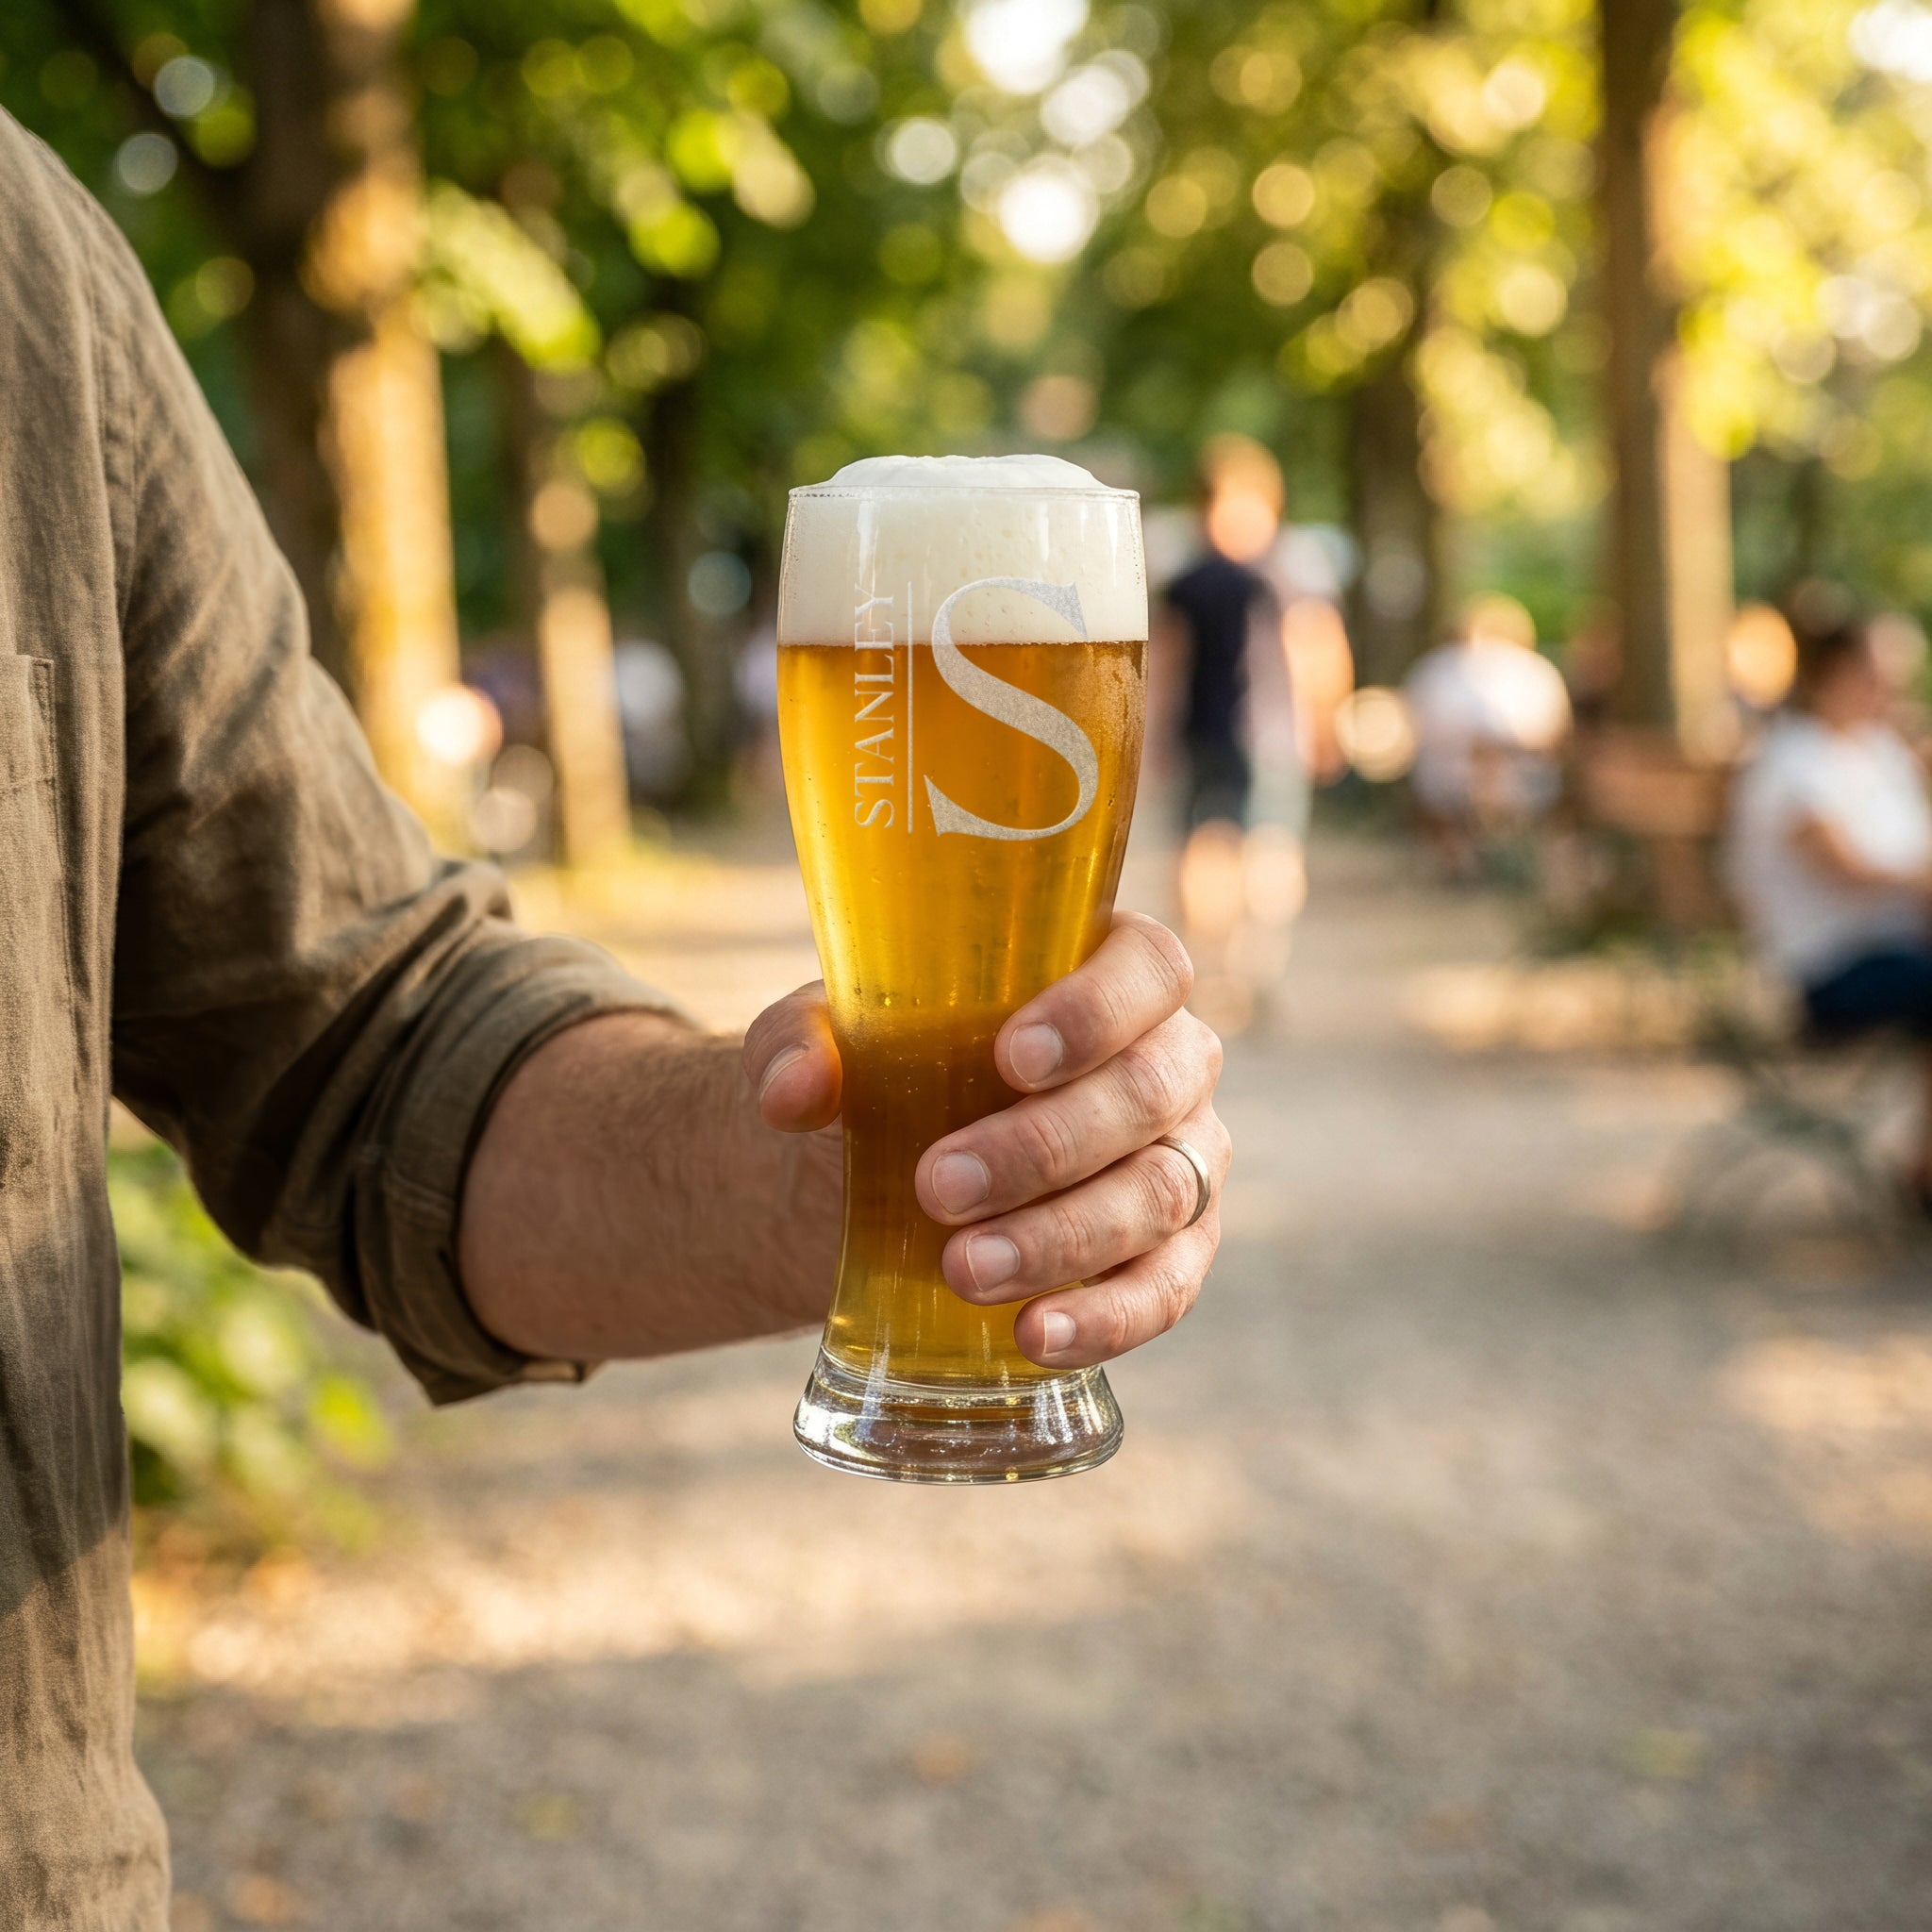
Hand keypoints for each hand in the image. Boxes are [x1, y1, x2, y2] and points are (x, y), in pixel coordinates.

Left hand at [745, 913, 1228, 1370]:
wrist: (877, 1178)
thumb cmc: (883, 1074)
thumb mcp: (826, 1041)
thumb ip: (796, 1044)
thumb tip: (792, 1093)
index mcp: (1111, 973)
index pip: (1148, 968)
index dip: (1098, 1011)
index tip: (1011, 1057)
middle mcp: (1168, 1063)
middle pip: (1150, 1093)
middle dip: (1047, 1146)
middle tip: (939, 1185)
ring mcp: (1182, 1161)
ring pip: (1158, 1195)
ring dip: (1061, 1239)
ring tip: (962, 1271)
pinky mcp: (1173, 1254)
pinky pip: (1165, 1290)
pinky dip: (1107, 1318)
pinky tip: (1035, 1336)